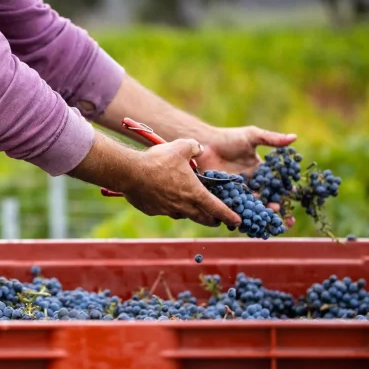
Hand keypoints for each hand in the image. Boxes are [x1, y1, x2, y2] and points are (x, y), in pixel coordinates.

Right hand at [123, 139, 241, 227]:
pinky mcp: (154, 211)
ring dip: (191, 213)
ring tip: (191, 206)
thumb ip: (194, 147)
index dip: (229, 216)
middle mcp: (183, 206)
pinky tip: (165, 197)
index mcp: (195, 193)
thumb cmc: (158, 160)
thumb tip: (199, 148)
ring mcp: (168, 210)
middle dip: (213, 220)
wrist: (130, 173)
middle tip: (217, 220)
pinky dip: (169, 206)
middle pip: (203, 218)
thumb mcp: (181, 147)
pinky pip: (166, 211)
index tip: (237, 222)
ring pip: (184, 215)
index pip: (217, 208)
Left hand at [197, 125, 297, 226]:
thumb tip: (294, 137)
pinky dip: (241, 216)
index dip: (286, 190)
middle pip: (267, 199)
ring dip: (261, 214)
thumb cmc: (228, 139)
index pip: (276, 183)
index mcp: (260, 171)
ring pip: (252, 207)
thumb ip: (272, 139)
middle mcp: (251, 184)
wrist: (204, 145)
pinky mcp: (225, 197)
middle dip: (276, 208)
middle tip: (282, 213)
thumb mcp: (252, 136)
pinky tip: (247, 221)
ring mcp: (238, 192)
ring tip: (266, 217)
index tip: (295, 195)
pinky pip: (235, 209)